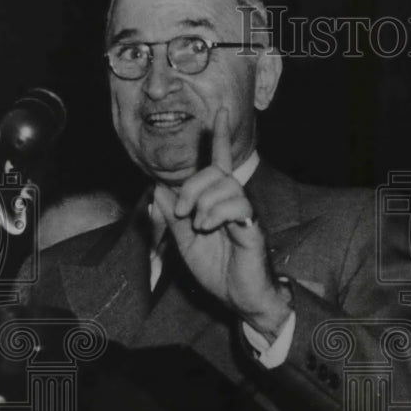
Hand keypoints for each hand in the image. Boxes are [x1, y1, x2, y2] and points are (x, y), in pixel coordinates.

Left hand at [151, 108, 291, 338]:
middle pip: (214, 173)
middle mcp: (234, 204)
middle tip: (182, 212)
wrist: (242, 299)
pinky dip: (215, 214)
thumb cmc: (220, 271)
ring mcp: (244, 215)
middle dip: (191, 187)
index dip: (220, 138)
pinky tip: (209, 227)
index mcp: (219, 204)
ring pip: (224, 186)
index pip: (219, 164)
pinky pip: (236, 206)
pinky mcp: (252, 228)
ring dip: (202, 202)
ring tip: (198, 224)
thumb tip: (158, 189)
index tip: (221, 112)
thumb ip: (174, 218)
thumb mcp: (186, 244)